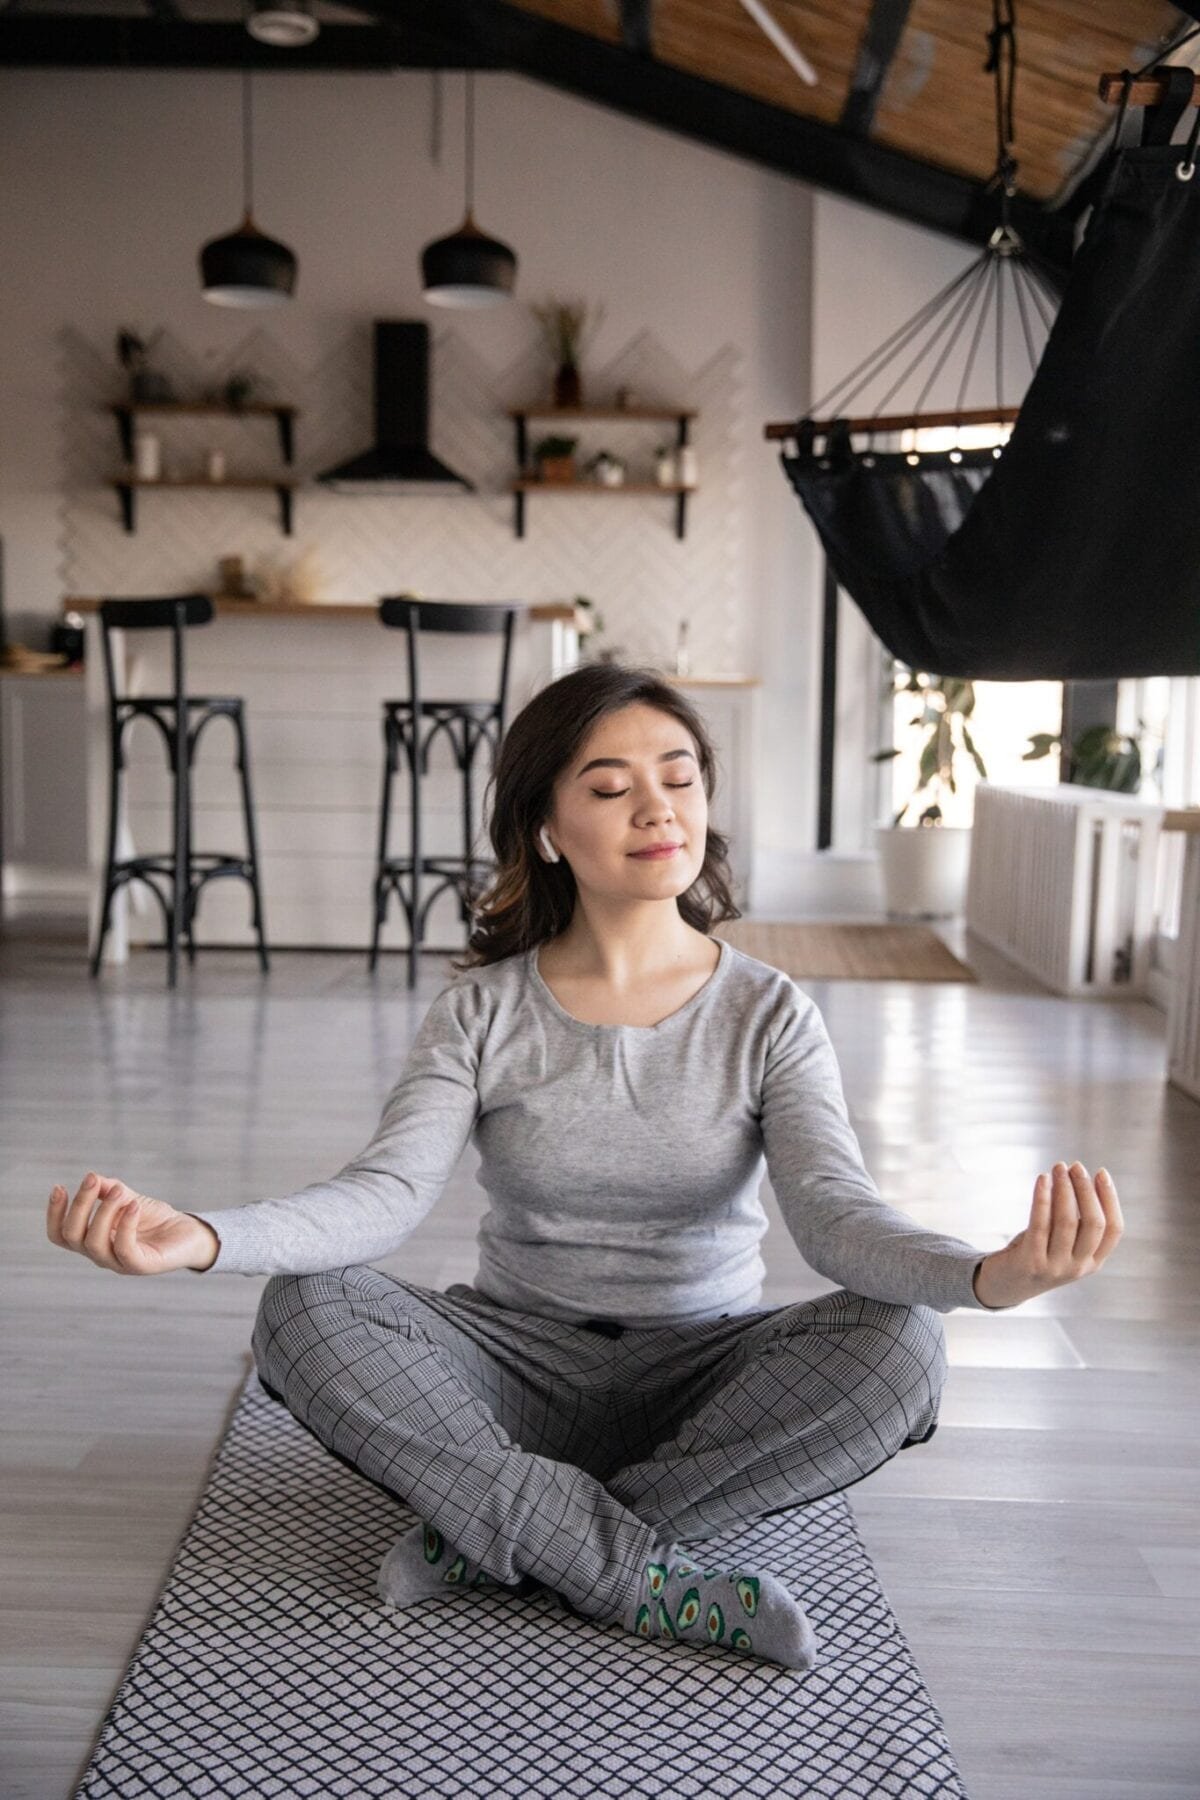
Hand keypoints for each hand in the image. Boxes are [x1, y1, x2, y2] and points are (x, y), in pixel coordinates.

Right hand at [47, 1171, 218, 1275]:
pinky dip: (125, 1225)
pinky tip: (134, 1206)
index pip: (60, 1235)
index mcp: (92, 1240)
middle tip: (92, 1180)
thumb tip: (92, 1178)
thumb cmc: (154, 1218)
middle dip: (80, 1205)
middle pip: (72, 1236)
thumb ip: (109, 1189)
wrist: (187, 1233)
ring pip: (94, 1242)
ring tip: (119, 1192)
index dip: (54, 1213)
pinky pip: (124, 1250)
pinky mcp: (140, 1266)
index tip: (59, 1187)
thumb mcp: (127, 1198)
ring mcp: (118, 1263)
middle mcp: (100, 1254)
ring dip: (103, 1211)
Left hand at [973, 1162, 1122, 1309]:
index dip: (1110, 1199)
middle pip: (1093, 1223)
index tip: (1102, 1172)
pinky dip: (1042, 1198)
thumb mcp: (1064, 1241)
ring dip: (1064, 1189)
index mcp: (1093, 1262)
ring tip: (1058, 1167)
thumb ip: (1077, 1221)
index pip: (1114, 1229)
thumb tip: (1082, 1179)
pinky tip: (1042, 1179)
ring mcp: (1055, 1267)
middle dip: (1086, 1190)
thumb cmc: (1037, 1253)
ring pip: (1067, 1221)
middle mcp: (1078, 1267)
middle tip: (1076, 1166)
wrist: (1004, 1284)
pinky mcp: (1030, 1261)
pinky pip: (1040, 1224)